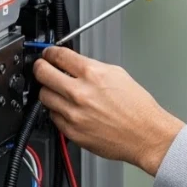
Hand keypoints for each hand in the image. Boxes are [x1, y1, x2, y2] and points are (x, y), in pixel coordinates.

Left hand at [33, 47, 184, 175]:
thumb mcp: (118, 74)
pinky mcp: (71, 131)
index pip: (59, 56)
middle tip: (42, 67)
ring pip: (44, 96)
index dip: (50, 52)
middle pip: (43, 74)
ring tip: (57, 90)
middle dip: (40, 67)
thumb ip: (92, 67)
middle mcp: (80, 93)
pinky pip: (53, 116)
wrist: (145, 134)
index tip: (48, 54)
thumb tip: (74, 64)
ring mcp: (73, 113)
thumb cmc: (137, 107)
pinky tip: (68, 108)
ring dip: (48, 91)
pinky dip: (57, 111)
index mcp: (93, 74)